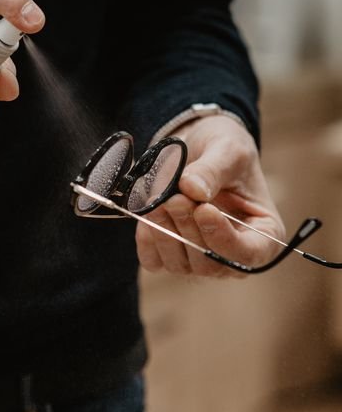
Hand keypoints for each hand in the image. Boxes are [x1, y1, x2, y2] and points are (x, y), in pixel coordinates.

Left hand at [135, 115, 285, 278]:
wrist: (197, 147)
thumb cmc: (225, 150)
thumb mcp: (228, 150)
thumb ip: (213, 170)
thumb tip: (192, 190)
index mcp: (264, 234)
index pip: (248, 254)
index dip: (224, 239)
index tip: (204, 210)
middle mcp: (232, 254)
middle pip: (209, 262)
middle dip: (189, 229)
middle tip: (174, 197)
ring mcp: (199, 258)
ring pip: (180, 263)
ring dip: (165, 232)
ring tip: (158, 199)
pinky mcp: (168, 254)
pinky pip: (154, 260)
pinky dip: (147, 239)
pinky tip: (148, 213)